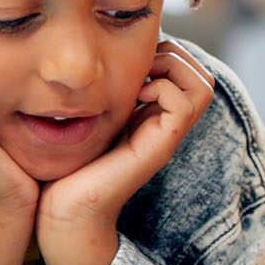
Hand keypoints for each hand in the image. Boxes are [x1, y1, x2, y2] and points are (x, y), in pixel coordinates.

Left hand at [37, 41, 215, 230]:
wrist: (62, 212)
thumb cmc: (65, 166)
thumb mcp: (87, 117)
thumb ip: (101, 93)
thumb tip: (95, 58)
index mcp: (152, 116)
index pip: (186, 70)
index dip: (165, 52)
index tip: (128, 60)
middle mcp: (166, 126)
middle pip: (201, 74)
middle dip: (172, 55)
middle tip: (136, 68)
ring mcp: (166, 137)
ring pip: (202, 84)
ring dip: (171, 69)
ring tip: (138, 81)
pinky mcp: (158, 148)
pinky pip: (184, 103)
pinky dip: (161, 87)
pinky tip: (133, 97)